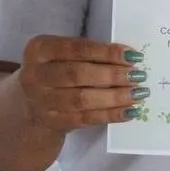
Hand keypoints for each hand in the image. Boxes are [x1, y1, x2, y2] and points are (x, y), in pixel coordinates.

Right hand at [19, 36, 147, 131]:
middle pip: (78, 74)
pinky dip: (110, 115)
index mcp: (39, 49)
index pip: (76, 48)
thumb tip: (130, 58)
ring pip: (82, 99)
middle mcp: (35, 75)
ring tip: (138, 93)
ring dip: (114, 97)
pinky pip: (85, 119)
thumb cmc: (57, 70)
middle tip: (139, 76)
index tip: (133, 56)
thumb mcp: (63, 55)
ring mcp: (41, 101)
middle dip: (112, 75)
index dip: (106, 52)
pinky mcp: (52, 121)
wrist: (30, 103)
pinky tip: (129, 111)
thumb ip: (89, 53)